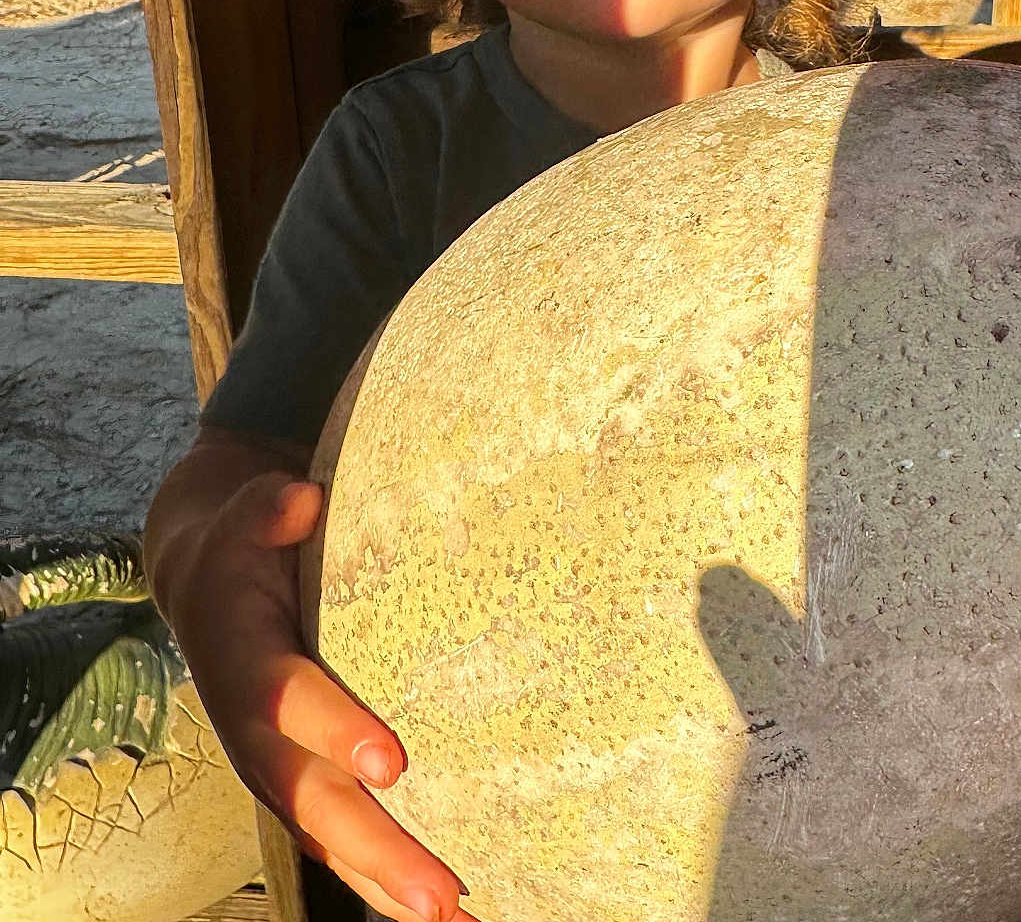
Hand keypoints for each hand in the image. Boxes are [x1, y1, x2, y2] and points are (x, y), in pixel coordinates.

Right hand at [147, 443, 473, 920]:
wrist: (207, 579)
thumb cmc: (247, 541)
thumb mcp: (247, 513)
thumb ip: (265, 509)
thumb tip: (296, 499)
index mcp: (242, 662)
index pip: (287, 700)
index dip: (333, 729)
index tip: (392, 763)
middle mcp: (256, 730)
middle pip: (312, 800)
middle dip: (375, 847)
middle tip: (441, 893)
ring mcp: (280, 763)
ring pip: (329, 836)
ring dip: (387, 883)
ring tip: (455, 920)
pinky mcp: (305, 776)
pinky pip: (342, 835)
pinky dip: (384, 878)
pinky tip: (444, 911)